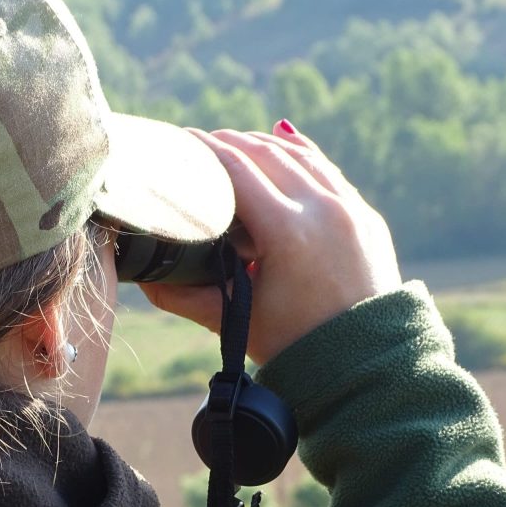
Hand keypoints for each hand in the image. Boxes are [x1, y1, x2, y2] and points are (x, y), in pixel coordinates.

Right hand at [140, 120, 401, 364]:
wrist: (366, 367)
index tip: (177, 140)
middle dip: (229, 143)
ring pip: (299, 156)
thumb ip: (180, 296)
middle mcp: (323, 209)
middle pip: (266, 154)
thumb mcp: (232, 320)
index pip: (237, 171)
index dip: (203, 152)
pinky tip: (280, 142)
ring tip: (232, 144)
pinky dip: (298, 154)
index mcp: (289, 231)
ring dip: (262, 144)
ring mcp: (350, 209)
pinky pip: (326, 170)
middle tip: (197, 143)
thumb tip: (139, 277)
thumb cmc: (295, 347)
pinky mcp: (365, 217)